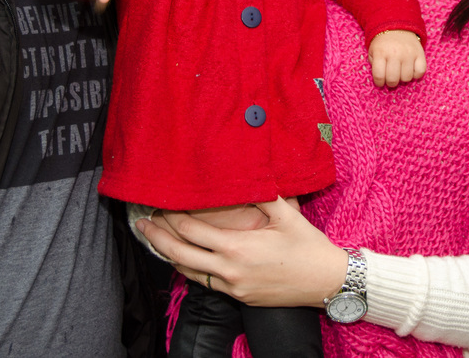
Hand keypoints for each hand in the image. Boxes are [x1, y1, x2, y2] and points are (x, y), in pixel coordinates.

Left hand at [136, 197, 347, 307]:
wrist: (327, 282)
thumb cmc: (309, 247)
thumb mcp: (287, 214)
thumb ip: (263, 193)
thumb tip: (248, 172)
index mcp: (237, 247)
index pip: (191, 230)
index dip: (171, 217)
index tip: (159, 204)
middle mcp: (229, 269)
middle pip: (179, 252)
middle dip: (156, 237)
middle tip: (140, 224)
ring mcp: (232, 286)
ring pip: (188, 271)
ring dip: (169, 254)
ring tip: (155, 240)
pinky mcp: (238, 296)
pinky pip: (205, 282)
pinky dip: (188, 269)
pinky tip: (183, 259)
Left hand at [368, 30, 426, 86]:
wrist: (397, 27)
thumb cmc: (383, 44)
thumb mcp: (372, 51)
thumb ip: (373, 65)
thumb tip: (380, 79)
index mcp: (380, 52)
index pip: (379, 76)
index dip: (379, 83)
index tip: (380, 82)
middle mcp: (395, 53)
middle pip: (393, 79)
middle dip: (391, 83)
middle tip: (391, 79)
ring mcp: (408, 53)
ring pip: (407, 78)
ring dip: (403, 78)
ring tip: (400, 72)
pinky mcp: (420, 53)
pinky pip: (420, 72)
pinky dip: (416, 74)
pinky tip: (411, 69)